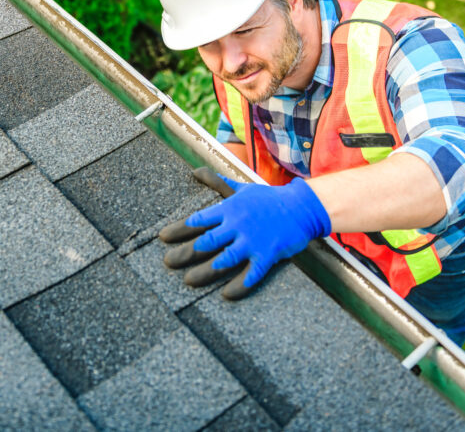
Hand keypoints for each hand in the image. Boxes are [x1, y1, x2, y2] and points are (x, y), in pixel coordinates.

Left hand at [161, 173, 330, 298]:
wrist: (301, 207)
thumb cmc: (268, 198)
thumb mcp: (241, 187)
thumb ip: (216, 181)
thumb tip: (196, 171)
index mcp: (229, 209)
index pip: (198, 220)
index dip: (178, 229)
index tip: (163, 237)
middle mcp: (237, 225)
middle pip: (206, 242)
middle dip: (184, 253)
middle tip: (168, 262)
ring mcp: (253, 241)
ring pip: (224, 260)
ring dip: (204, 272)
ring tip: (188, 281)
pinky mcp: (268, 254)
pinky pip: (251, 274)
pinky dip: (239, 285)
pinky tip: (226, 294)